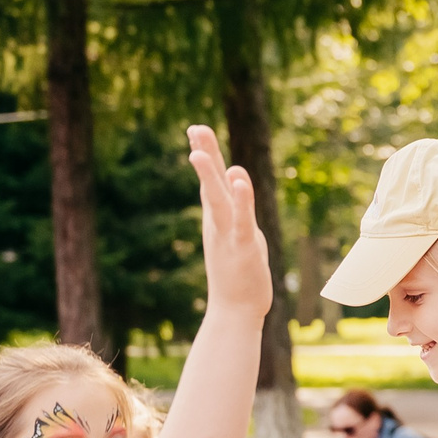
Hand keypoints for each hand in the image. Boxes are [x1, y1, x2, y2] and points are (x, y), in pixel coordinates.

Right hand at [186, 125, 272, 317]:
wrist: (236, 310)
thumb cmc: (238, 269)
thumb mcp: (239, 229)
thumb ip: (237, 201)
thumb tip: (234, 169)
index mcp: (218, 217)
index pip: (211, 180)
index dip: (205, 154)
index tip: (196, 128)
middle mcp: (219, 222)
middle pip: (210, 183)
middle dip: (204, 155)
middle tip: (195, 127)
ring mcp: (228, 234)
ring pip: (219, 200)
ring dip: (209, 177)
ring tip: (198, 153)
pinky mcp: (242, 247)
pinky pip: (241, 220)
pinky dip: (241, 200)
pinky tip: (239, 180)